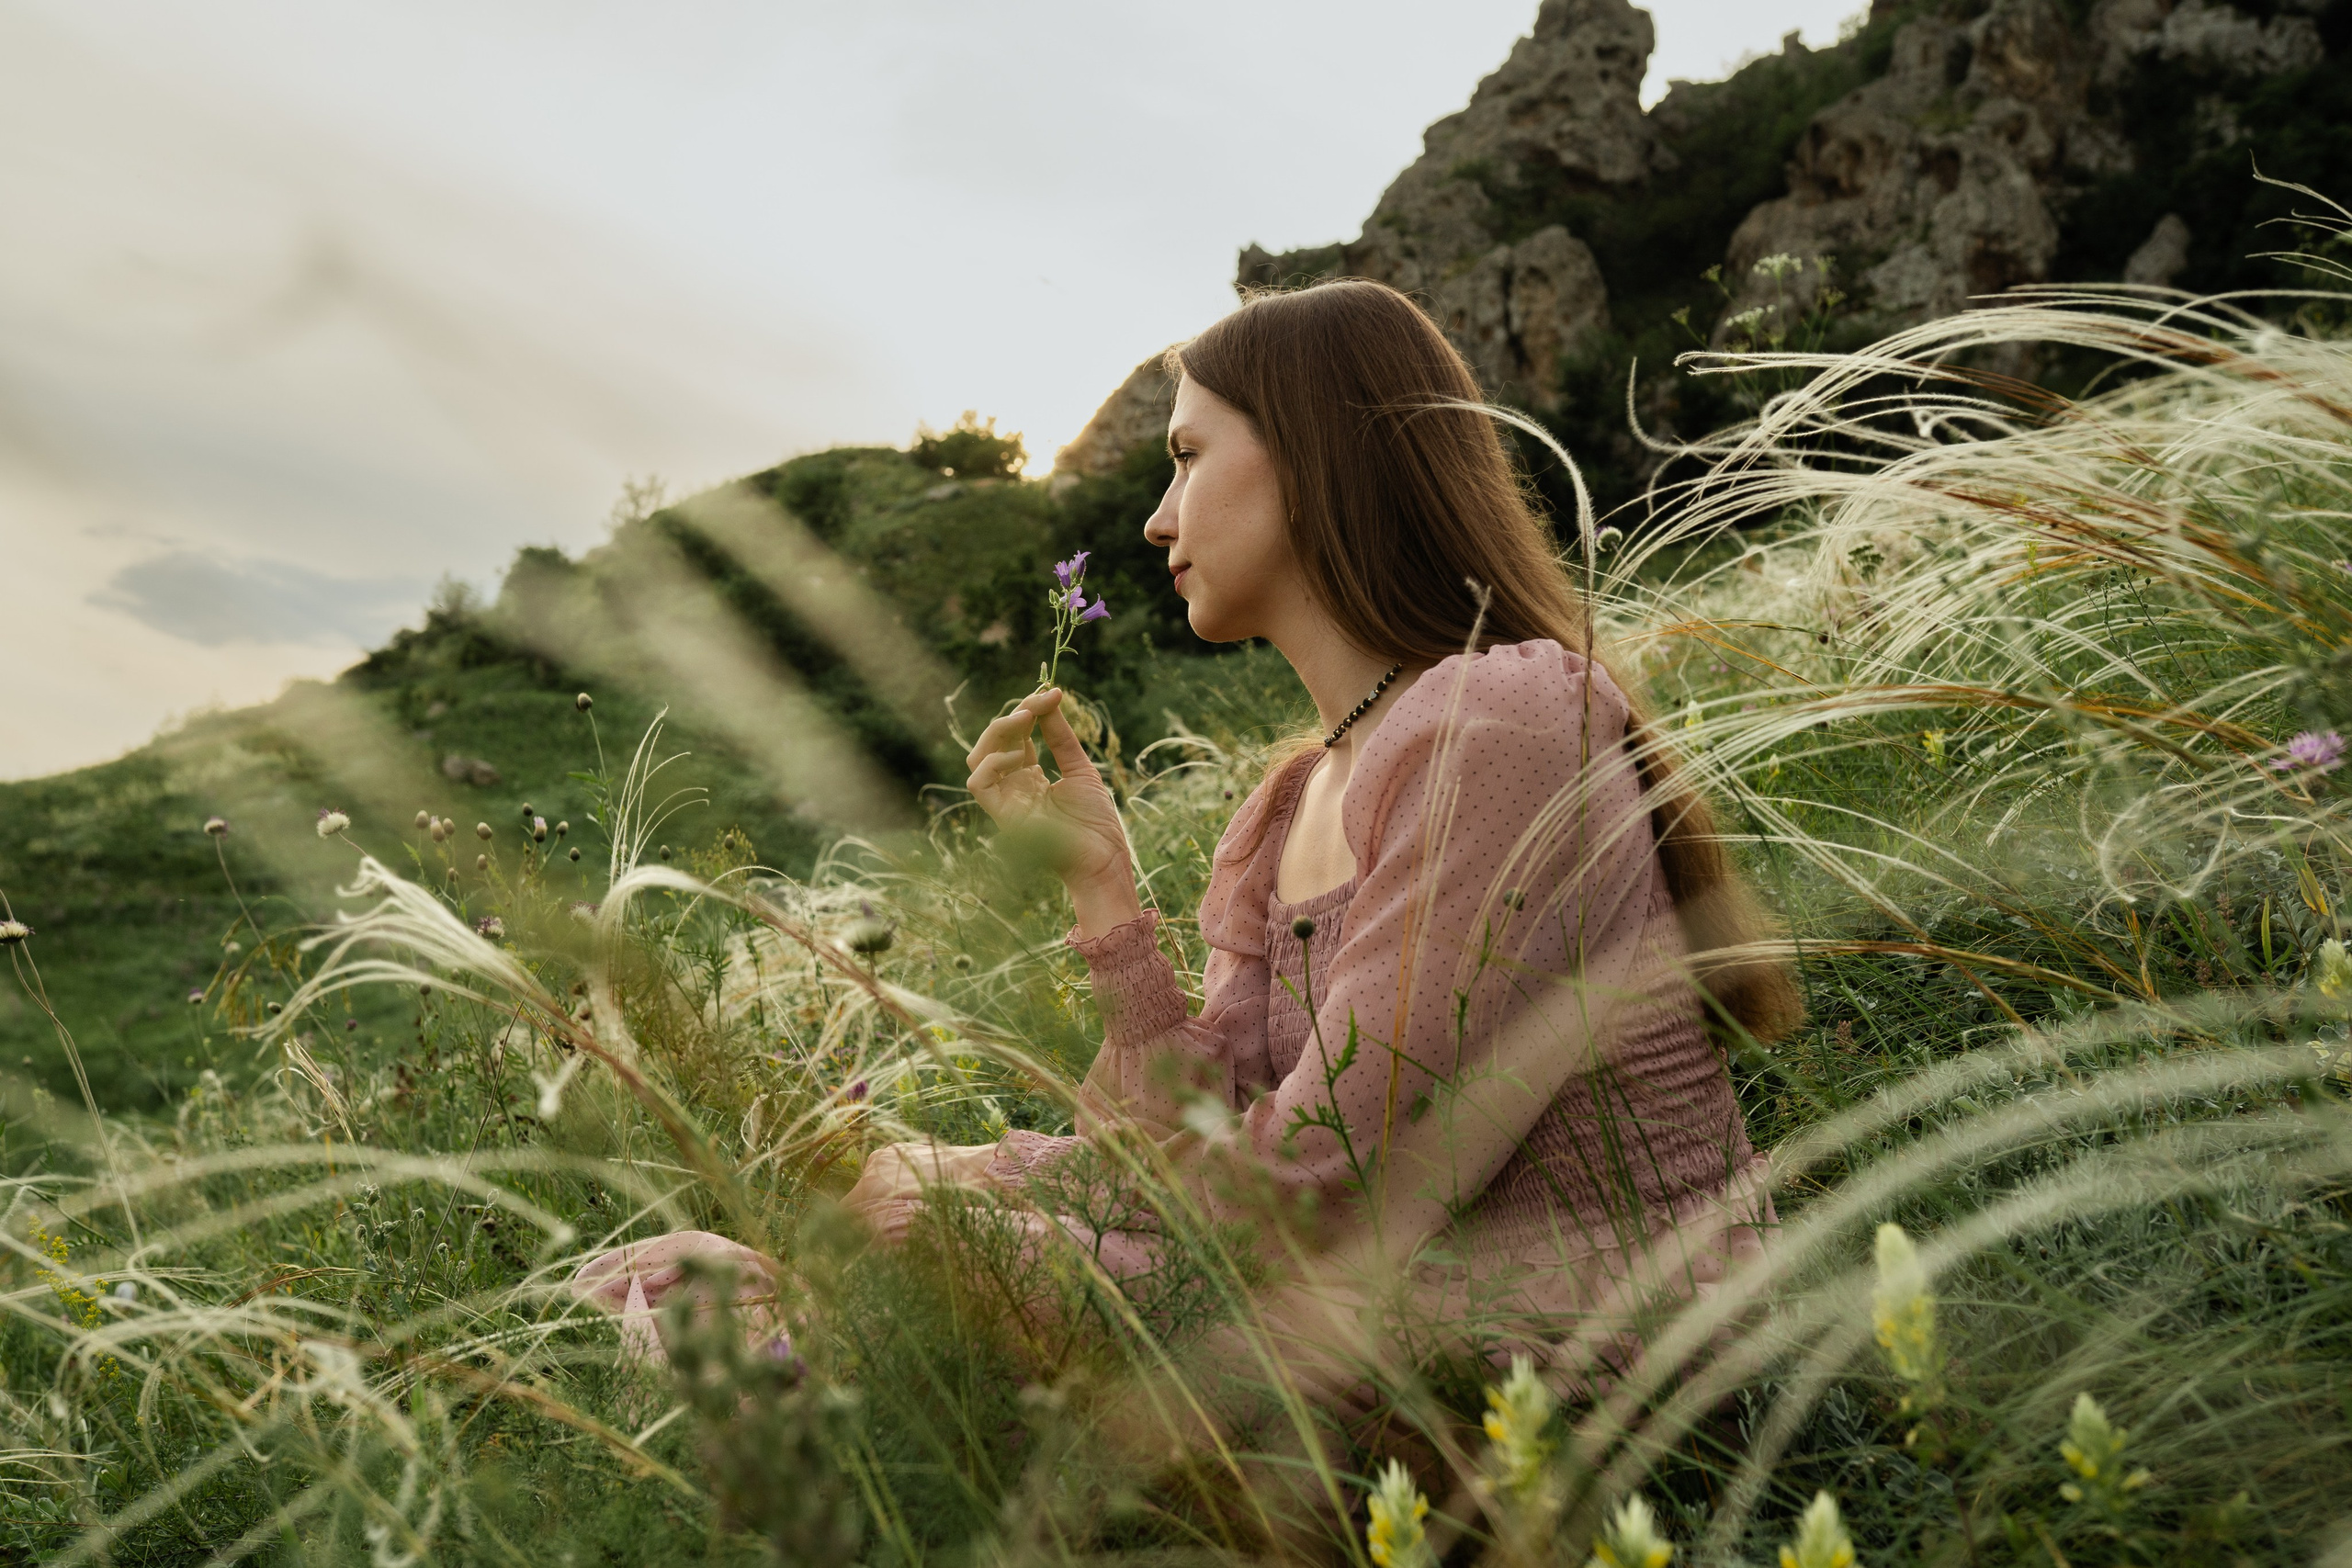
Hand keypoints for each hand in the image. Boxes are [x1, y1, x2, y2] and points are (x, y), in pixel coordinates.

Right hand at [966, 688, 1139, 933]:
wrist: (1104, 857)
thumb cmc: (1096, 821)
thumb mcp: (1080, 769)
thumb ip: (1061, 738)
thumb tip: (1051, 699)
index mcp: (1030, 777)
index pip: (1015, 737)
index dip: (1028, 711)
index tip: (1052, 693)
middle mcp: (1013, 787)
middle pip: (992, 744)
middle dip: (1011, 717)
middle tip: (1035, 704)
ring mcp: (1006, 801)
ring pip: (977, 759)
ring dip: (996, 733)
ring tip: (1024, 720)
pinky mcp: (1003, 816)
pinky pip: (978, 784)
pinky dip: (992, 763)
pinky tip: (1019, 756)